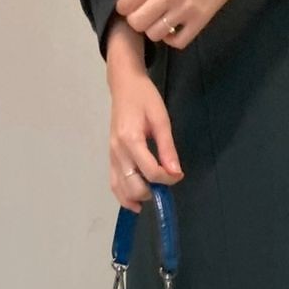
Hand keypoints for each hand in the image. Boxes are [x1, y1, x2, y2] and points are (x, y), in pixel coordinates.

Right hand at [108, 63, 183, 212]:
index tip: (178, 174)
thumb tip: (175, 172)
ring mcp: (111, 155)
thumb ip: (168, 148)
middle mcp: (117, 151)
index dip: (167, 179)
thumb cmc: (144, 98)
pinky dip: (124, 196)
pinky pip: (114, 183)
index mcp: (130, 139)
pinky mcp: (110, 157)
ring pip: (120, 189)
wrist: (124, 86)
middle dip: (152, 191)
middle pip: (133, 185)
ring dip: (137, 198)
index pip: (150, 171)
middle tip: (165, 184)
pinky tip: (136, 202)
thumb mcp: (161, 119)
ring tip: (153, 196)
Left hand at [112, 0, 241, 51]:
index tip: (130, 6)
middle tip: (143, 15)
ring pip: (155, 34)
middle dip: (136, 21)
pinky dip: (171, 40)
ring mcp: (185, 10)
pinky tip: (172, 30)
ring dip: (153, 30)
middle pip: (138, 23)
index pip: (127, 4)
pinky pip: (178, 42)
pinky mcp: (200, 21)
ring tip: (159, 22)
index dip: (124, 8)